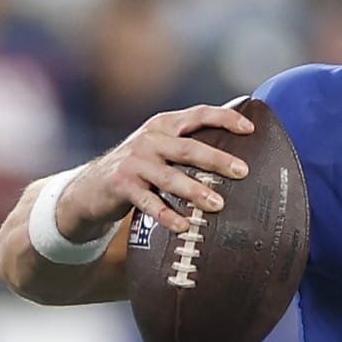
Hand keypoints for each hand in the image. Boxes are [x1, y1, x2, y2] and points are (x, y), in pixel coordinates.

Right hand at [63, 104, 253, 238]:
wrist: (92, 185)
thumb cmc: (142, 167)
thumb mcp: (162, 148)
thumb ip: (190, 147)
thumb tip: (240, 160)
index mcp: (165, 126)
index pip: (197, 114)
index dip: (224, 118)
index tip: (249, 129)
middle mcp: (150, 140)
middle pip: (188, 148)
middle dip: (217, 159)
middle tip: (242, 171)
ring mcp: (135, 162)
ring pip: (170, 176)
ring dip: (195, 190)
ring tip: (217, 204)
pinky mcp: (122, 185)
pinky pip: (148, 202)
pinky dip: (167, 215)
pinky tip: (184, 226)